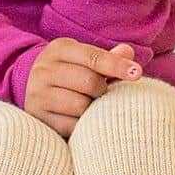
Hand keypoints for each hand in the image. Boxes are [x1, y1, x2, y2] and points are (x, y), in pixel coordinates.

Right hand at [23, 37, 143, 138]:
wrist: (37, 90)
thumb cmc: (72, 73)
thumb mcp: (86, 59)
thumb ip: (108, 57)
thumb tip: (128, 53)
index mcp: (59, 49)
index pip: (94, 57)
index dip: (118, 66)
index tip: (137, 74)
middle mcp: (43, 69)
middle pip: (90, 82)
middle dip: (102, 89)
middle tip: (100, 92)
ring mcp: (37, 95)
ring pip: (81, 105)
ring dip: (92, 108)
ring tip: (88, 103)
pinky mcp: (39, 118)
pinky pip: (72, 125)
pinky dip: (82, 124)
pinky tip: (80, 118)